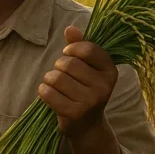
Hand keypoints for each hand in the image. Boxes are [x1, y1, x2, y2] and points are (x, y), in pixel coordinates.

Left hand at [37, 25, 117, 142]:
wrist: (86, 125)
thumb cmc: (83, 89)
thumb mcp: (86, 67)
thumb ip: (79, 46)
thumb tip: (70, 28)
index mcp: (110, 71)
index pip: (89, 49)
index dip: (72, 48)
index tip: (68, 54)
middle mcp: (104, 86)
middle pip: (68, 63)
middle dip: (58, 66)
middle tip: (61, 74)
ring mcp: (90, 101)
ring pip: (56, 78)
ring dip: (50, 79)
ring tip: (56, 85)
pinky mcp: (75, 113)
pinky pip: (48, 93)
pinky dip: (43, 91)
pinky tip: (49, 94)